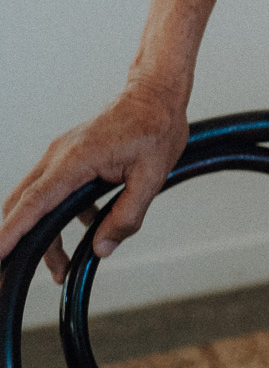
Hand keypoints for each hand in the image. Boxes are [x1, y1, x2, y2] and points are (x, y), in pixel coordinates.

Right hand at [1, 80, 190, 284]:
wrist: (156, 94)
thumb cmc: (155, 127)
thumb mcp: (152, 177)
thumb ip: (126, 216)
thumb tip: (102, 249)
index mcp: (75, 160)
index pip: (34, 203)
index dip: (12, 232)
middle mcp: (59, 157)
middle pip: (24, 205)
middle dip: (19, 240)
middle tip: (18, 274)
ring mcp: (61, 155)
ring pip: (36, 201)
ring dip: (45, 234)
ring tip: (63, 266)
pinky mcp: (69, 157)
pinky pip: (52, 192)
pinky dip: (60, 215)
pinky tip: (89, 227)